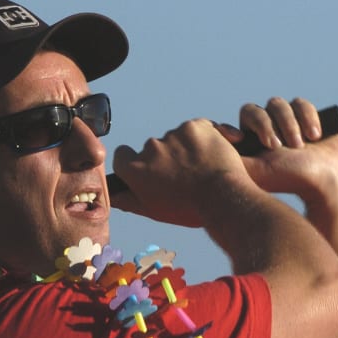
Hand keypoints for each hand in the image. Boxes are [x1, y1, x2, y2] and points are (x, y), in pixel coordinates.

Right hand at [111, 118, 253, 226]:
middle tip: (186, 175)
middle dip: (167, 158)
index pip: (123, 155)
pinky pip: (197, 128)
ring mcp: (173, 135)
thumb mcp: (154, 210)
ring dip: (187, 148)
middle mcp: (150, 149)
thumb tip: (113, 196)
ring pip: (177, 138)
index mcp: (135, 169)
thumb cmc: (188, 209)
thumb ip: (129, 201)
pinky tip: (215, 154)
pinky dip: (207, 137)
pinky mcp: (195, 126)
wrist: (223, 198)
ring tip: (203, 167)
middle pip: (153, 148)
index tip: (151, 170)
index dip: (135, 161)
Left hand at [235, 97, 337, 207]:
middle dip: (271, 125)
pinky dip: (307, 117)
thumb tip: (212, 145)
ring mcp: (287, 121)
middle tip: (280, 146)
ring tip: (300, 146)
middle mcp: (267, 128)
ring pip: (278, 104)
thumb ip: (232, 157)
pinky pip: (300, 103)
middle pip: (259, 109)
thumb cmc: (289, 179)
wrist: (328, 183)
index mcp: (251, 139)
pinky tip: (315, 136)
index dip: (256, 124)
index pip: (244, 117)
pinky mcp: (307, 116)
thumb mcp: (255, 170)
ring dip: (289, 123)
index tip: (268, 144)